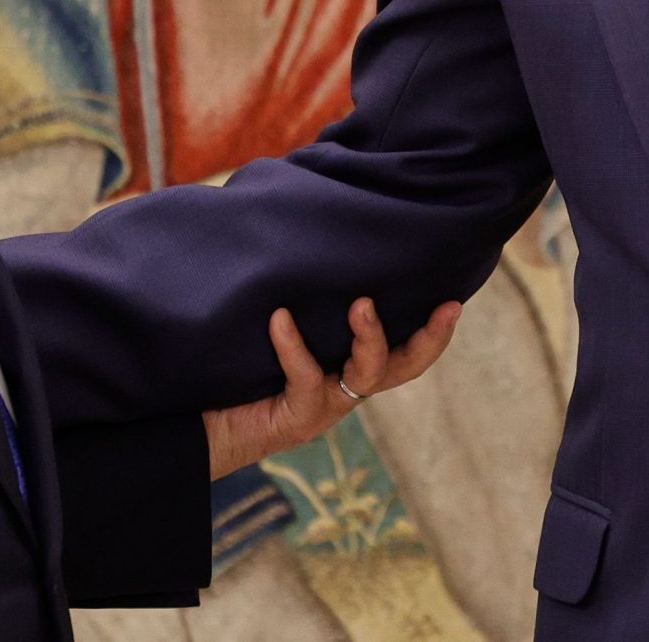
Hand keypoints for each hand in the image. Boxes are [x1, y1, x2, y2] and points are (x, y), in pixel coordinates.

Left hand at [201, 297, 463, 479]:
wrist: (194, 426)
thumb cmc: (228, 368)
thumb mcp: (265, 327)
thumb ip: (286, 293)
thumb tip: (286, 223)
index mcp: (344, 366)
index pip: (402, 349)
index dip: (432, 330)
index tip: (453, 297)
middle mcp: (343, 387)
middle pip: (404, 366)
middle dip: (431, 338)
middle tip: (448, 307)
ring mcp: (325, 406)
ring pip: (368, 374)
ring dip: (370, 337)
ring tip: (361, 304)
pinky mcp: (298, 419)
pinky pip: (306, 377)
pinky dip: (294, 344)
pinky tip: (279, 319)